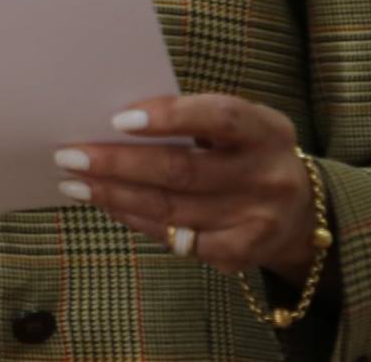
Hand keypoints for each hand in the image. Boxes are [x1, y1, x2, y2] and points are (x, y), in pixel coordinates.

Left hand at [54, 94, 321, 279]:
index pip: (219, 118)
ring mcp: (258, 220)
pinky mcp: (243, 253)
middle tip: (68, 154)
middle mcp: (268, 177)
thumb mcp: (235, 126)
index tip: (116, 119)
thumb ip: (190, 117)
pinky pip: (177, 238)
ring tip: (74, 182)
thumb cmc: (245, 151)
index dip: (169, 116)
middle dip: (117, 163)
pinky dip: (137, 219)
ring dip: (114, 195)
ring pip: (172, 208)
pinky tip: (108, 205)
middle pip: (182, 171)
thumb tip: (114, 119)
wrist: (302, 210)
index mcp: (267, 130)